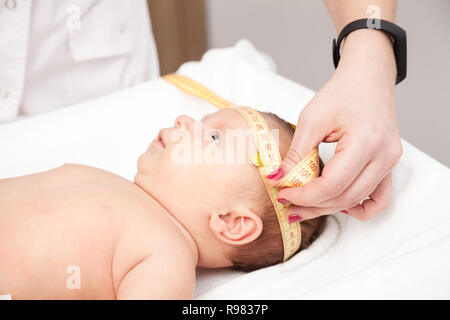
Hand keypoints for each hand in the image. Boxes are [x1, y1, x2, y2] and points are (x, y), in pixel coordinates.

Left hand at [268, 29, 402, 221]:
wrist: (368, 77)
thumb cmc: (341, 92)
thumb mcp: (312, 118)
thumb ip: (296, 153)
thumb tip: (276, 178)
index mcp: (366, 141)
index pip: (332, 184)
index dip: (303, 195)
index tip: (281, 194)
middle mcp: (384, 156)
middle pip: (344, 197)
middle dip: (311, 205)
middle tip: (287, 205)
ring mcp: (390, 162)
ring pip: (357, 200)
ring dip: (328, 207)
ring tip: (302, 207)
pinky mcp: (389, 164)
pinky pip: (379, 198)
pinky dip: (358, 207)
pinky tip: (336, 204)